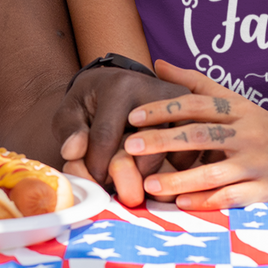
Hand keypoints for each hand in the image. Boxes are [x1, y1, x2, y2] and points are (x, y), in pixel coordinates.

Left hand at [53, 64, 189, 196]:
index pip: (106, 138)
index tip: (93, 180)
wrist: (120, 83)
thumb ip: (69, 131)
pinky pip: (190, 158)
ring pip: (171, 158)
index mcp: (120, 86)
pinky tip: (155, 170)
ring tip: (135, 176)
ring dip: (152, 177)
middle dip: (127, 177)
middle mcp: (156, 91)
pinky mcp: (198, 117)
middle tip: (116, 184)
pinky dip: (173, 172)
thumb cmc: (93, 102)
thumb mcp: (70, 111)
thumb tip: (74, 152)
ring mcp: (182, 104)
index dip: (96, 167)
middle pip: (145, 152)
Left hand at [122, 60, 267, 208]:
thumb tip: (157, 64)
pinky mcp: (266, 190)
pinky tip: (181, 204)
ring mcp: (256, 163)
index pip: (195, 105)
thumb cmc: (261, 124)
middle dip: (163, 142)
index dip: (163, 110)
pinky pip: (233, 197)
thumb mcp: (233, 99)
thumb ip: (194, 82)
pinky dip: (207, 200)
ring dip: (179, 180)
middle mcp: (246, 134)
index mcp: (237, 110)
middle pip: (200, 136)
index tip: (133, 117)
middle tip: (130, 147)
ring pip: (213, 172)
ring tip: (148, 184)